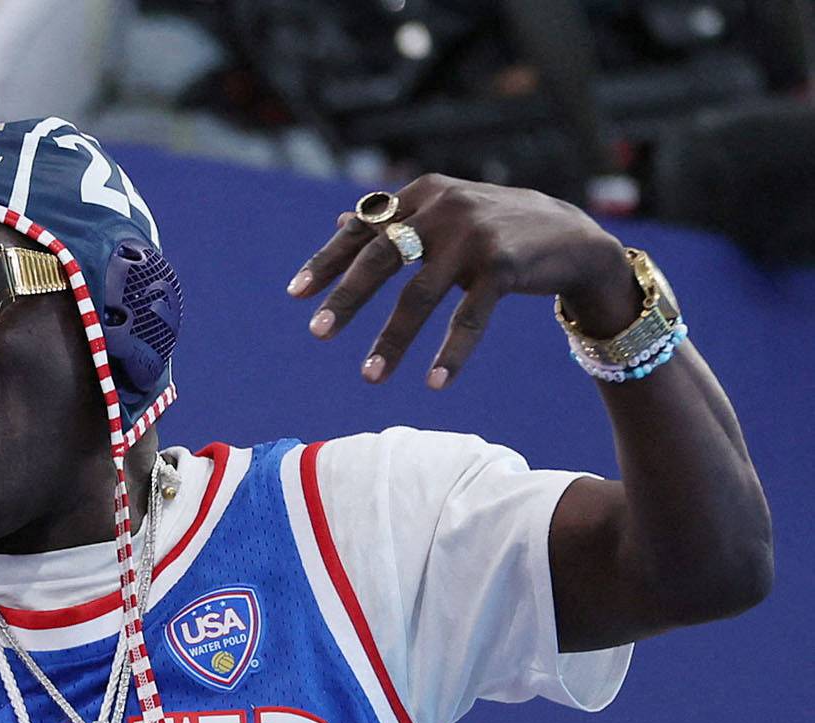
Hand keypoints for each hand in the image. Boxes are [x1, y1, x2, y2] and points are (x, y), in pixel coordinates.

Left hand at [286, 176, 640, 387]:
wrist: (572, 238)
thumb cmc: (497, 228)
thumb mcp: (445, 214)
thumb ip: (396, 218)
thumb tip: (340, 220)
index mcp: (423, 194)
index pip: (363, 230)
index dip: (327, 262)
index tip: (294, 294)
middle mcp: (444, 207)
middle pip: (381, 257)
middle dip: (347, 298)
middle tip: (317, 332)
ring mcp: (473, 235)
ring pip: (419, 296)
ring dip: (392, 340)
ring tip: (369, 377)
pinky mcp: (502, 265)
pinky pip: (468, 318)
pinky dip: (451, 354)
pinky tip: (435, 384)